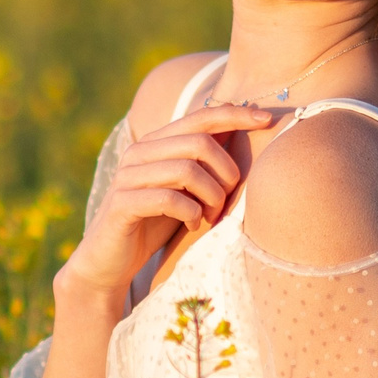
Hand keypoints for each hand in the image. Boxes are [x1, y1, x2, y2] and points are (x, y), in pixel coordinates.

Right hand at [55, 104, 278, 301]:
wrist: (110, 262)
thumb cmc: (155, 224)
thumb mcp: (186, 190)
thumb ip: (204, 163)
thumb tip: (244, 129)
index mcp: (155, 142)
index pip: (201, 116)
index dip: (235, 115)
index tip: (267, 119)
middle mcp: (139, 152)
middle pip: (199, 143)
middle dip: (226, 172)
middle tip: (227, 201)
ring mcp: (128, 176)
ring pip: (187, 170)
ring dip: (211, 197)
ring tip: (212, 216)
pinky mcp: (122, 204)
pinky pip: (168, 199)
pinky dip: (191, 213)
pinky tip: (194, 225)